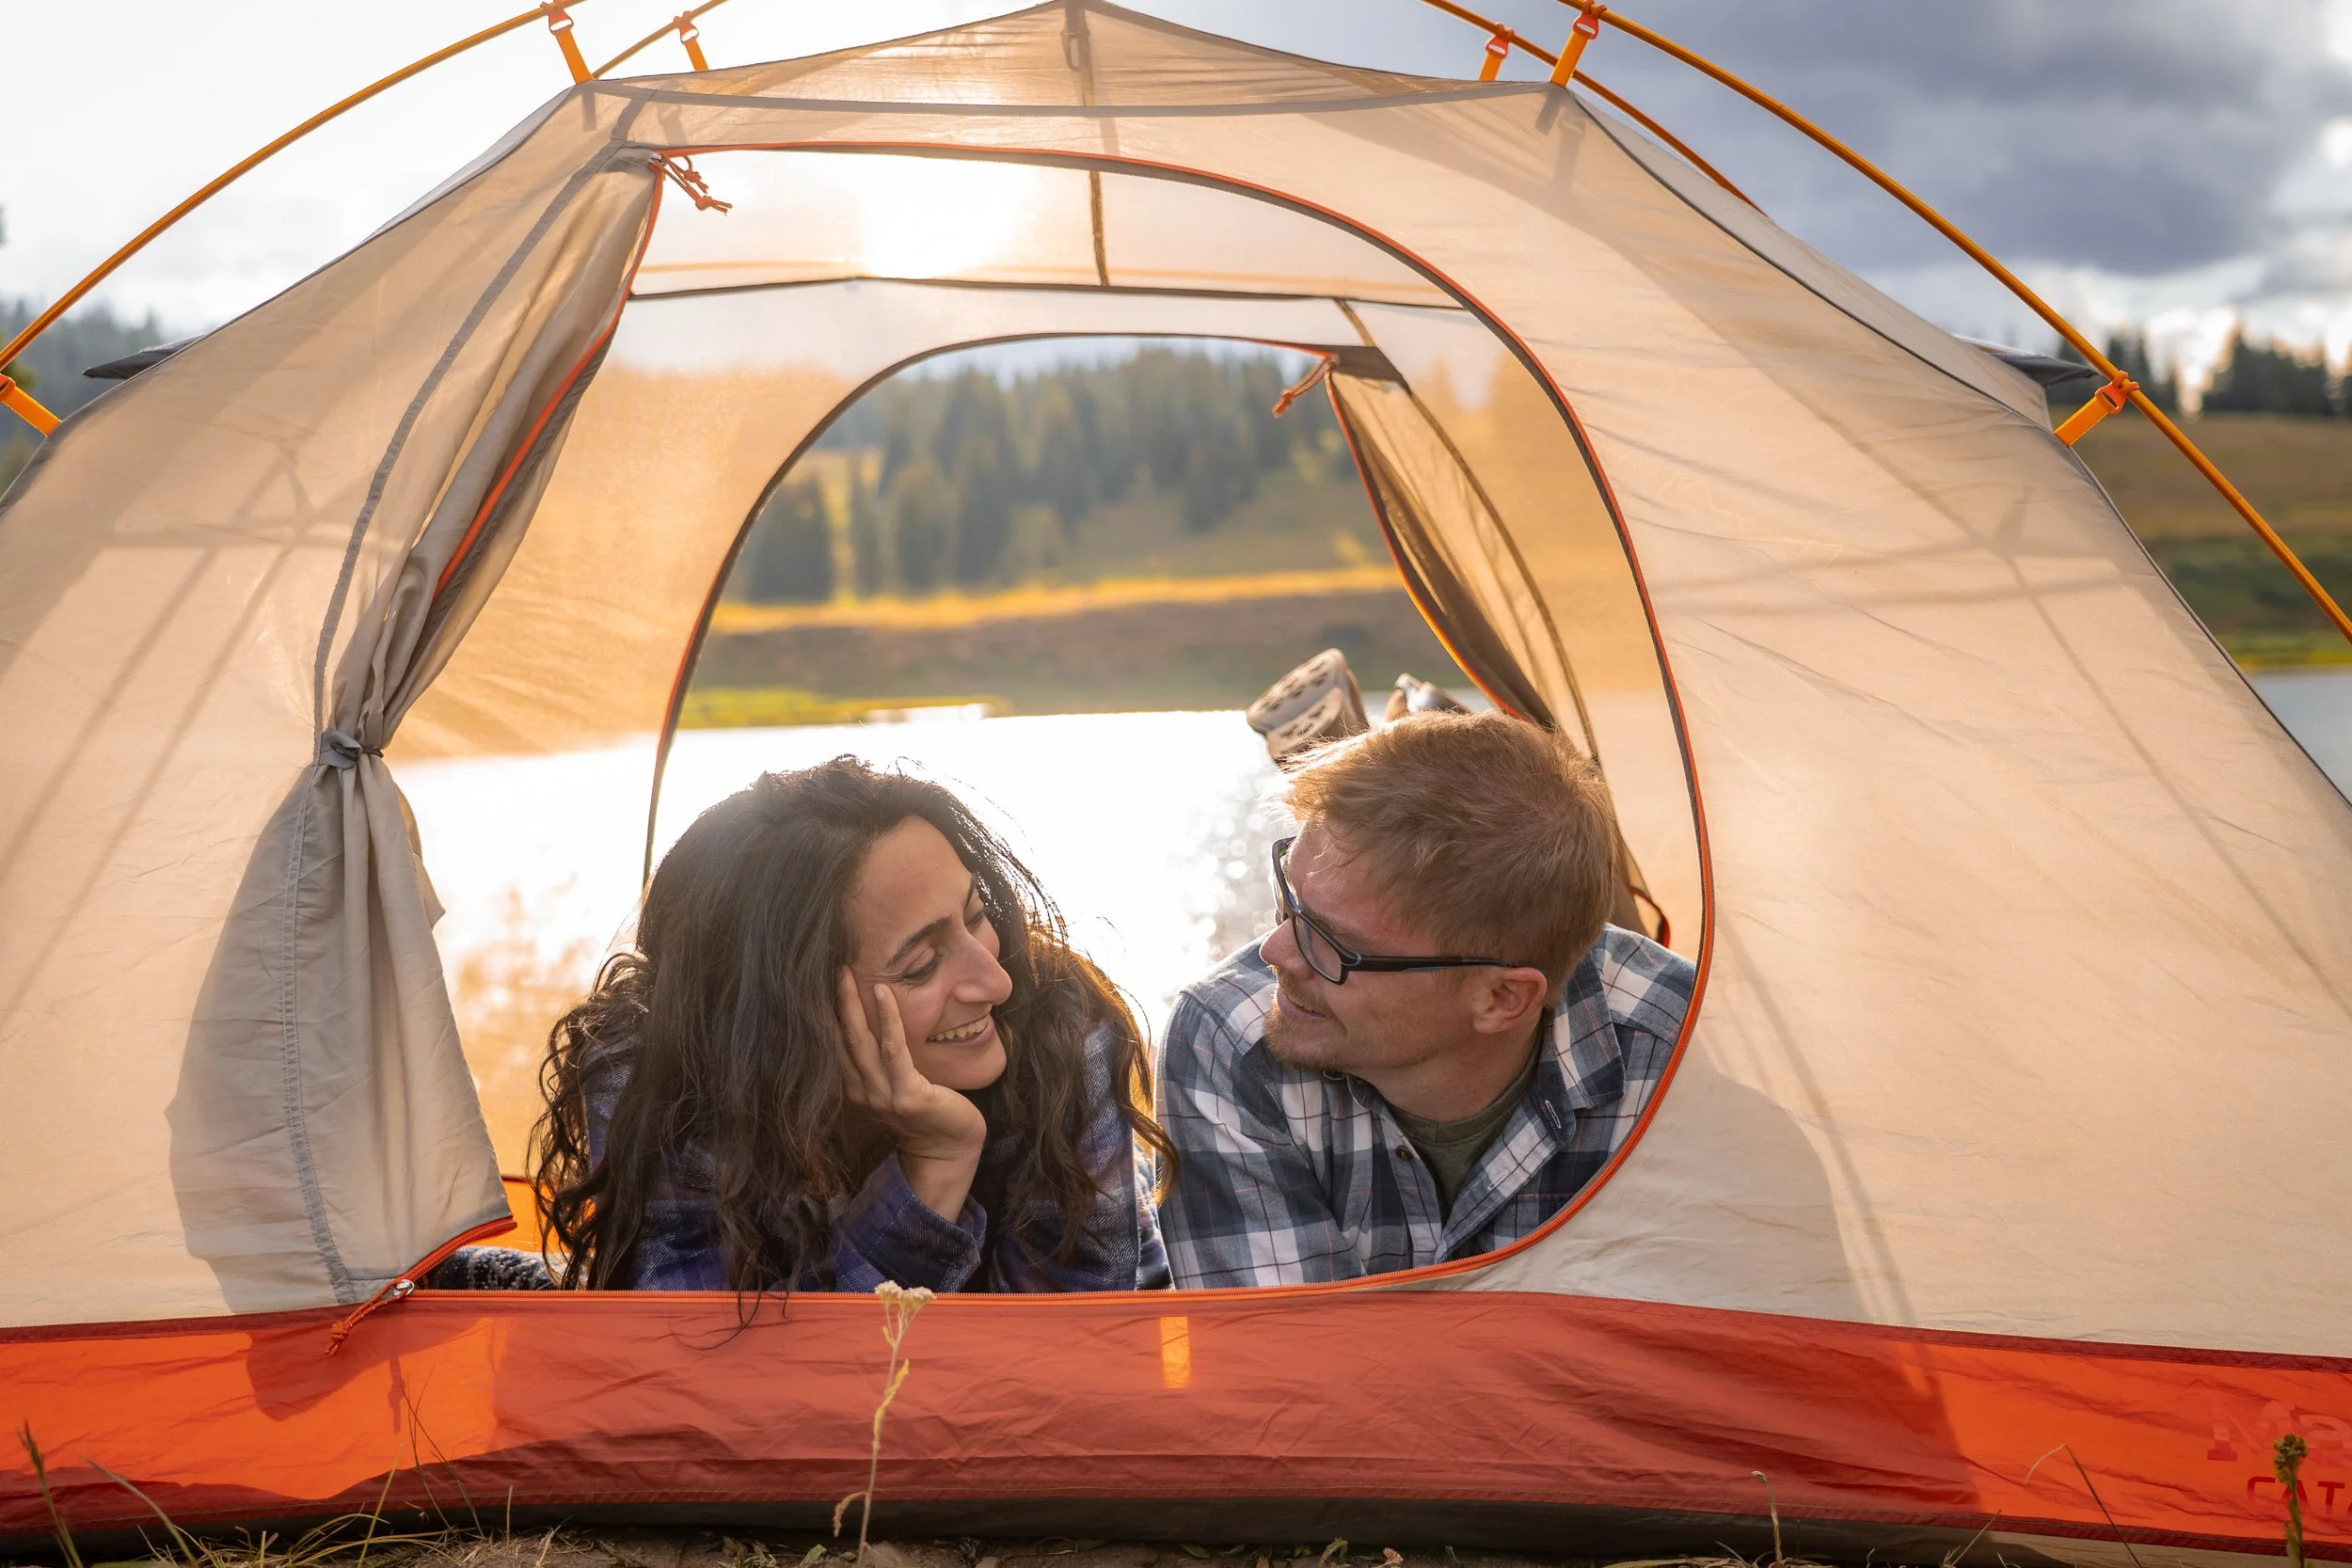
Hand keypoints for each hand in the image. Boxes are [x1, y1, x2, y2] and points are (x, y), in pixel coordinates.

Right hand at [835, 970, 986, 1218]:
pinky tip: (882, 992)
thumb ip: (877, 1062)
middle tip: (825, 966)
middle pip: (839, 1040)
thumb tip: (871, 1022)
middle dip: (832, 1003)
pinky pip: (893, 1050)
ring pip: (860, 1041)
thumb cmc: (927, 1111)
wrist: (951, 1150)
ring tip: (844, 973)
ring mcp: (882, 1096)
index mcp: (854, 1090)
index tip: (816, 982)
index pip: (832, 1047)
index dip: (823, 1015)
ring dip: (851, 1005)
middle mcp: (860, 1094)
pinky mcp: (907, 1095)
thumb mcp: (892, 1085)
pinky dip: (888, 1019)